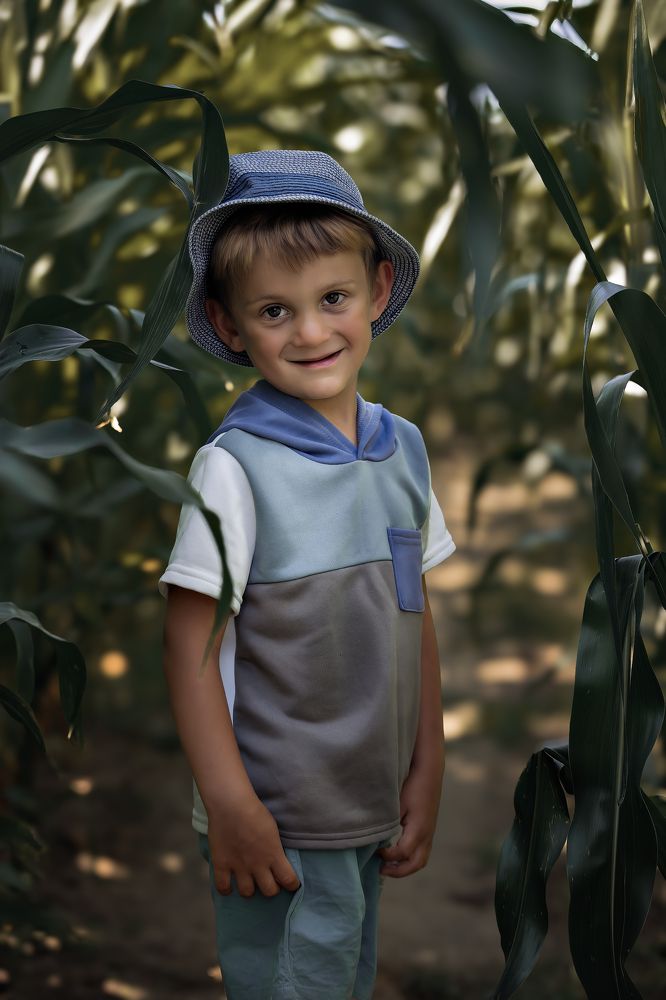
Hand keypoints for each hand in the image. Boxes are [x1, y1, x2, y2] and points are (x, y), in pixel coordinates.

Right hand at [207, 790, 300, 897]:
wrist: (231, 805)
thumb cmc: (255, 811)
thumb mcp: (273, 829)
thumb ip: (275, 847)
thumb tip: (277, 858)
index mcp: (274, 854)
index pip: (289, 880)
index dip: (291, 884)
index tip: (290, 883)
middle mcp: (258, 865)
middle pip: (269, 891)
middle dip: (271, 888)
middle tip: (268, 880)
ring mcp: (239, 867)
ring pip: (247, 893)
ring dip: (250, 889)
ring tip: (249, 882)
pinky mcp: (221, 865)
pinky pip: (223, 887)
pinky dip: (226, 889)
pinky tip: (229, 884)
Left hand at [377, 761, 442, 877]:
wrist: (429, 773)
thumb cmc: (412, 786)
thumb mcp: (398, 803)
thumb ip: (389, 823)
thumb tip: (375, 839)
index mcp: (418, 829)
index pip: (403, 853)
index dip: (387, 856)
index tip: (375, 850)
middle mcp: (426, 835)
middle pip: (416, 864)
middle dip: (398, 871)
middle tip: (380, 869)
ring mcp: (429, 833)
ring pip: (420, 860)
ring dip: (405, 867)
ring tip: (387, 864)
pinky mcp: (429, 830)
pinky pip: (421, 852)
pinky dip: (409, 858)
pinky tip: (395, 852)